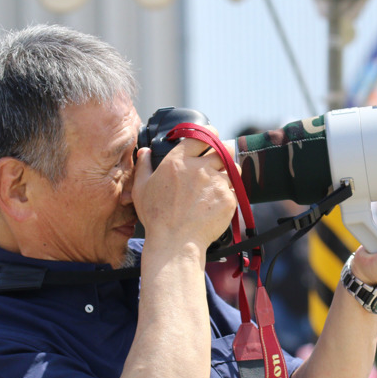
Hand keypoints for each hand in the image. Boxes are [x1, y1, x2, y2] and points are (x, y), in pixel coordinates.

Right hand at [132, 132, 238, 255]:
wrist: (175, 243)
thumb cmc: (156, 218)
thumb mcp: (141, 189)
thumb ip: (144, 166)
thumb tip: (145, 152)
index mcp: (178, 162)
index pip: (200, 136)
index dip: (210, 134)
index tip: (212, 137)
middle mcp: (199, 168)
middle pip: (223, 149)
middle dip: (224, 152)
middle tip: (221, 160)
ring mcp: (215, 183)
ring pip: (232, 170)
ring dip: (228, 173)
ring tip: (220, 183)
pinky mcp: (228, 199)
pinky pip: (234, 190)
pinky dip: (229, 194)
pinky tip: (217, 203)